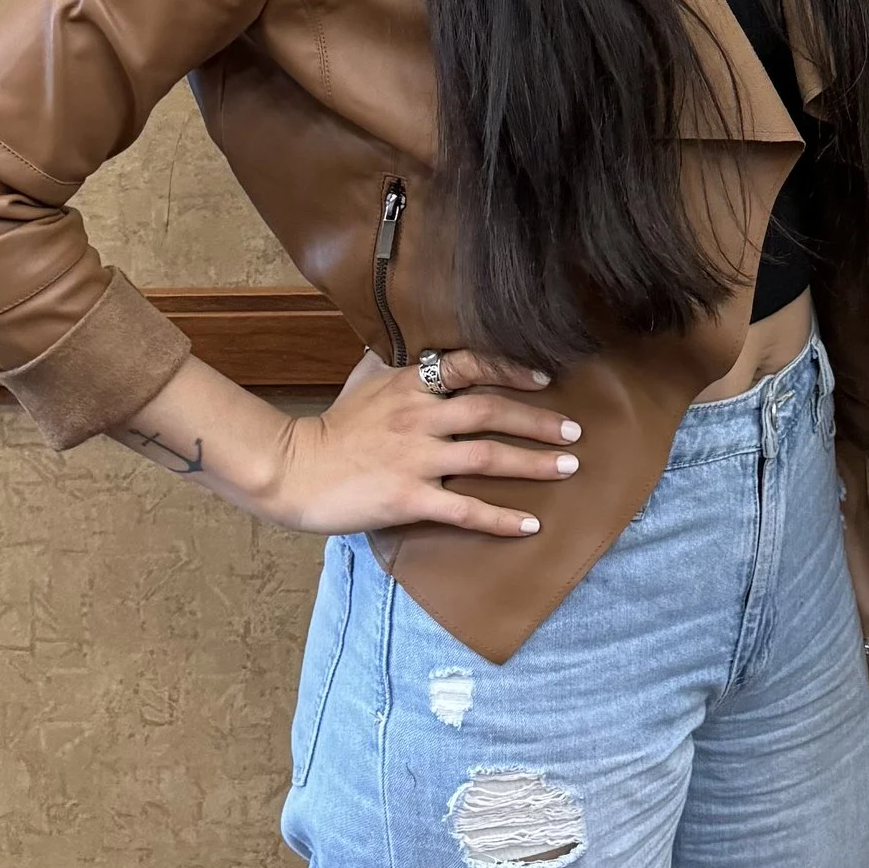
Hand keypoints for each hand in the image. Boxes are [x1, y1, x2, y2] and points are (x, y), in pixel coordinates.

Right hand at [265, 347, 585, 537]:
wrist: (294, 470)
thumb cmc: (332, 425)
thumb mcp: (365, 378)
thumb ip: (401, 362)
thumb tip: (430, 344)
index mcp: (410, 384)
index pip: (471, 365)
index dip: (512, 370)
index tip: (545, 380)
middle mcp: (419, 416)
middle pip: (490, 411)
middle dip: (538, 420)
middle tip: (574, 430)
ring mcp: (415, 458)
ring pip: (487, 457)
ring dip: (533, 462)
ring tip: (568, 466)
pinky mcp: (408, 497)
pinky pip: (464, 508)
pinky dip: (501, 517)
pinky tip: (529, 524)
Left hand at [836, 442, 868, 694]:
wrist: (844, 518)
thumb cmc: (857, 562)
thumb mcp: (867, 607)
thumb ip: (867, 636)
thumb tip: (864, 664)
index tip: (867, 702)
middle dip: (868, 670)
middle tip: (848, 693)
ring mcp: (868, 594)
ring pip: (863, 634)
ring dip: (854, 653)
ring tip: (836, 672)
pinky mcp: (851, 584)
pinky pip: (850, 619)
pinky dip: (844, 635)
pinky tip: (826, 639)